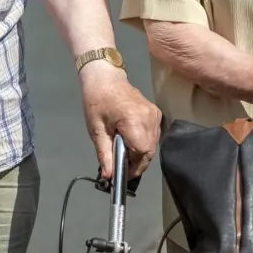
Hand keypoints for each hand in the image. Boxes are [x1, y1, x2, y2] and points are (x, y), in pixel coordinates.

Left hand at [80, 62, 160, 181]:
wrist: (105, 77)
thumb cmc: (97, 100)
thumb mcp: (96, 130)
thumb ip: (104, 154)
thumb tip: (109, 175)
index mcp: (134, 120)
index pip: (142, 153)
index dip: (133, 167)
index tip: (121, 175)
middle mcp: (150, 118)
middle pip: (149, 151)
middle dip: (136, 163)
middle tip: (120, 167)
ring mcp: (155, 115)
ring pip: (152, 145)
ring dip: (139, 154)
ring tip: (122, 153)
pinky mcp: (156, 114)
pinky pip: (153, 136)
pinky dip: (143, 143)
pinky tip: (129, 141)